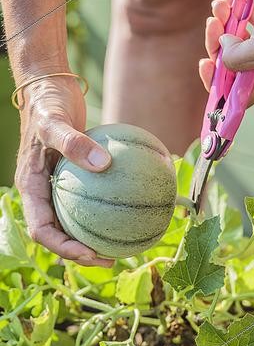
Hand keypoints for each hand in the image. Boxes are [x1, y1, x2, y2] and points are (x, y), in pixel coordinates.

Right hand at [15, 75, 112, 266]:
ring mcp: (58, 185)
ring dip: (95, 235)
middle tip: (112, 258)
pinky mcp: (74, 175)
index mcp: (30, 187)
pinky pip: (91, 196)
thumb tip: (103, 165)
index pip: (42, 229)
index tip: (90, 253)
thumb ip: (73, 143)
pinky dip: (108, 205)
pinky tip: (132, 206)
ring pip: (75, 219)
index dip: (63, 248)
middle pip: (60, 233)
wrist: (49, 87)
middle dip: (82, 251)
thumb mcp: (54, 121)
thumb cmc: (47, 104)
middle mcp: (43, 192)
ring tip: (124, 243)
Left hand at [199, 0, 253, 104]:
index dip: (214, 81)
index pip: (233, 94)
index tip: (204, 62)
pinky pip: (249, 27)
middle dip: (217, 42)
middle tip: (213, 22)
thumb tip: (223, 47)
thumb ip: (237, 58)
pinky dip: (239, 14)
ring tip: (221, 4)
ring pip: (238, 42)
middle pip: (231, 64)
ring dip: (225, 23)